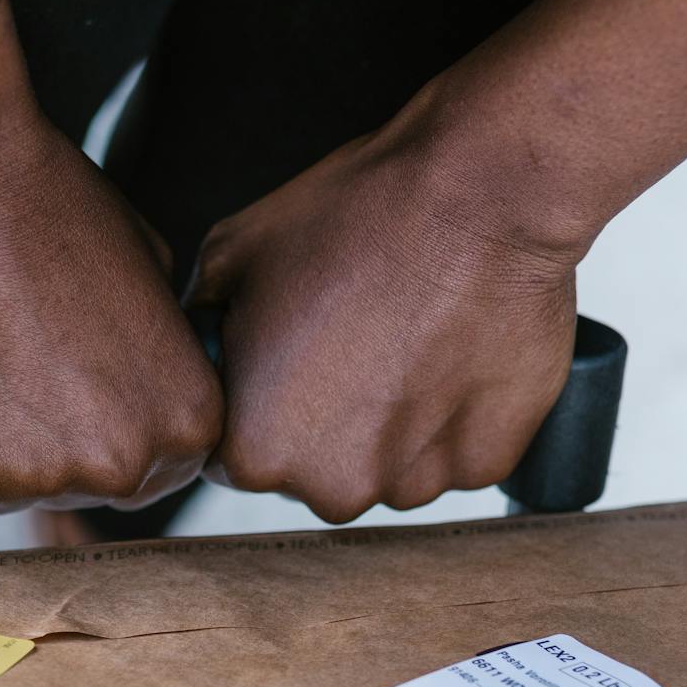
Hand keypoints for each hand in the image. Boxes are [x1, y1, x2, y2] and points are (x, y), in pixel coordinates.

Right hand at [0, 95, 222, 524]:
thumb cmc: (49, 204)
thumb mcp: (151, 269)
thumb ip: (161, 349)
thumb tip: (147, 379)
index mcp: (187, 421)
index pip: (157, 465)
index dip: (110, 424)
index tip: (75, 385)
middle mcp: (122, 465)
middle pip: (88, 489)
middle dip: (54, 444)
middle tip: (16, 367)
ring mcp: (36, 479)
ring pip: (10, 491)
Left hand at [188, 99, 584, 523]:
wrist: (481, 197)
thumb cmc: (352, 219)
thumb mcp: (231, 255)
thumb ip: (203, 325)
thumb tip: (206, 344)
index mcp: (254, 451)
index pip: (232, 455)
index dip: (253, 400)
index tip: (285, 355)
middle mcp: (332, 489)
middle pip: (312, 471)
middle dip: (321, 422)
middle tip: (350, 341)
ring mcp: (414, 484)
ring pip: (386, 467)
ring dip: (389, 423)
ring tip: (408, 341)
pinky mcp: (484, 466)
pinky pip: (451, 455)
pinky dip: (451, 417)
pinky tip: (454, 352)